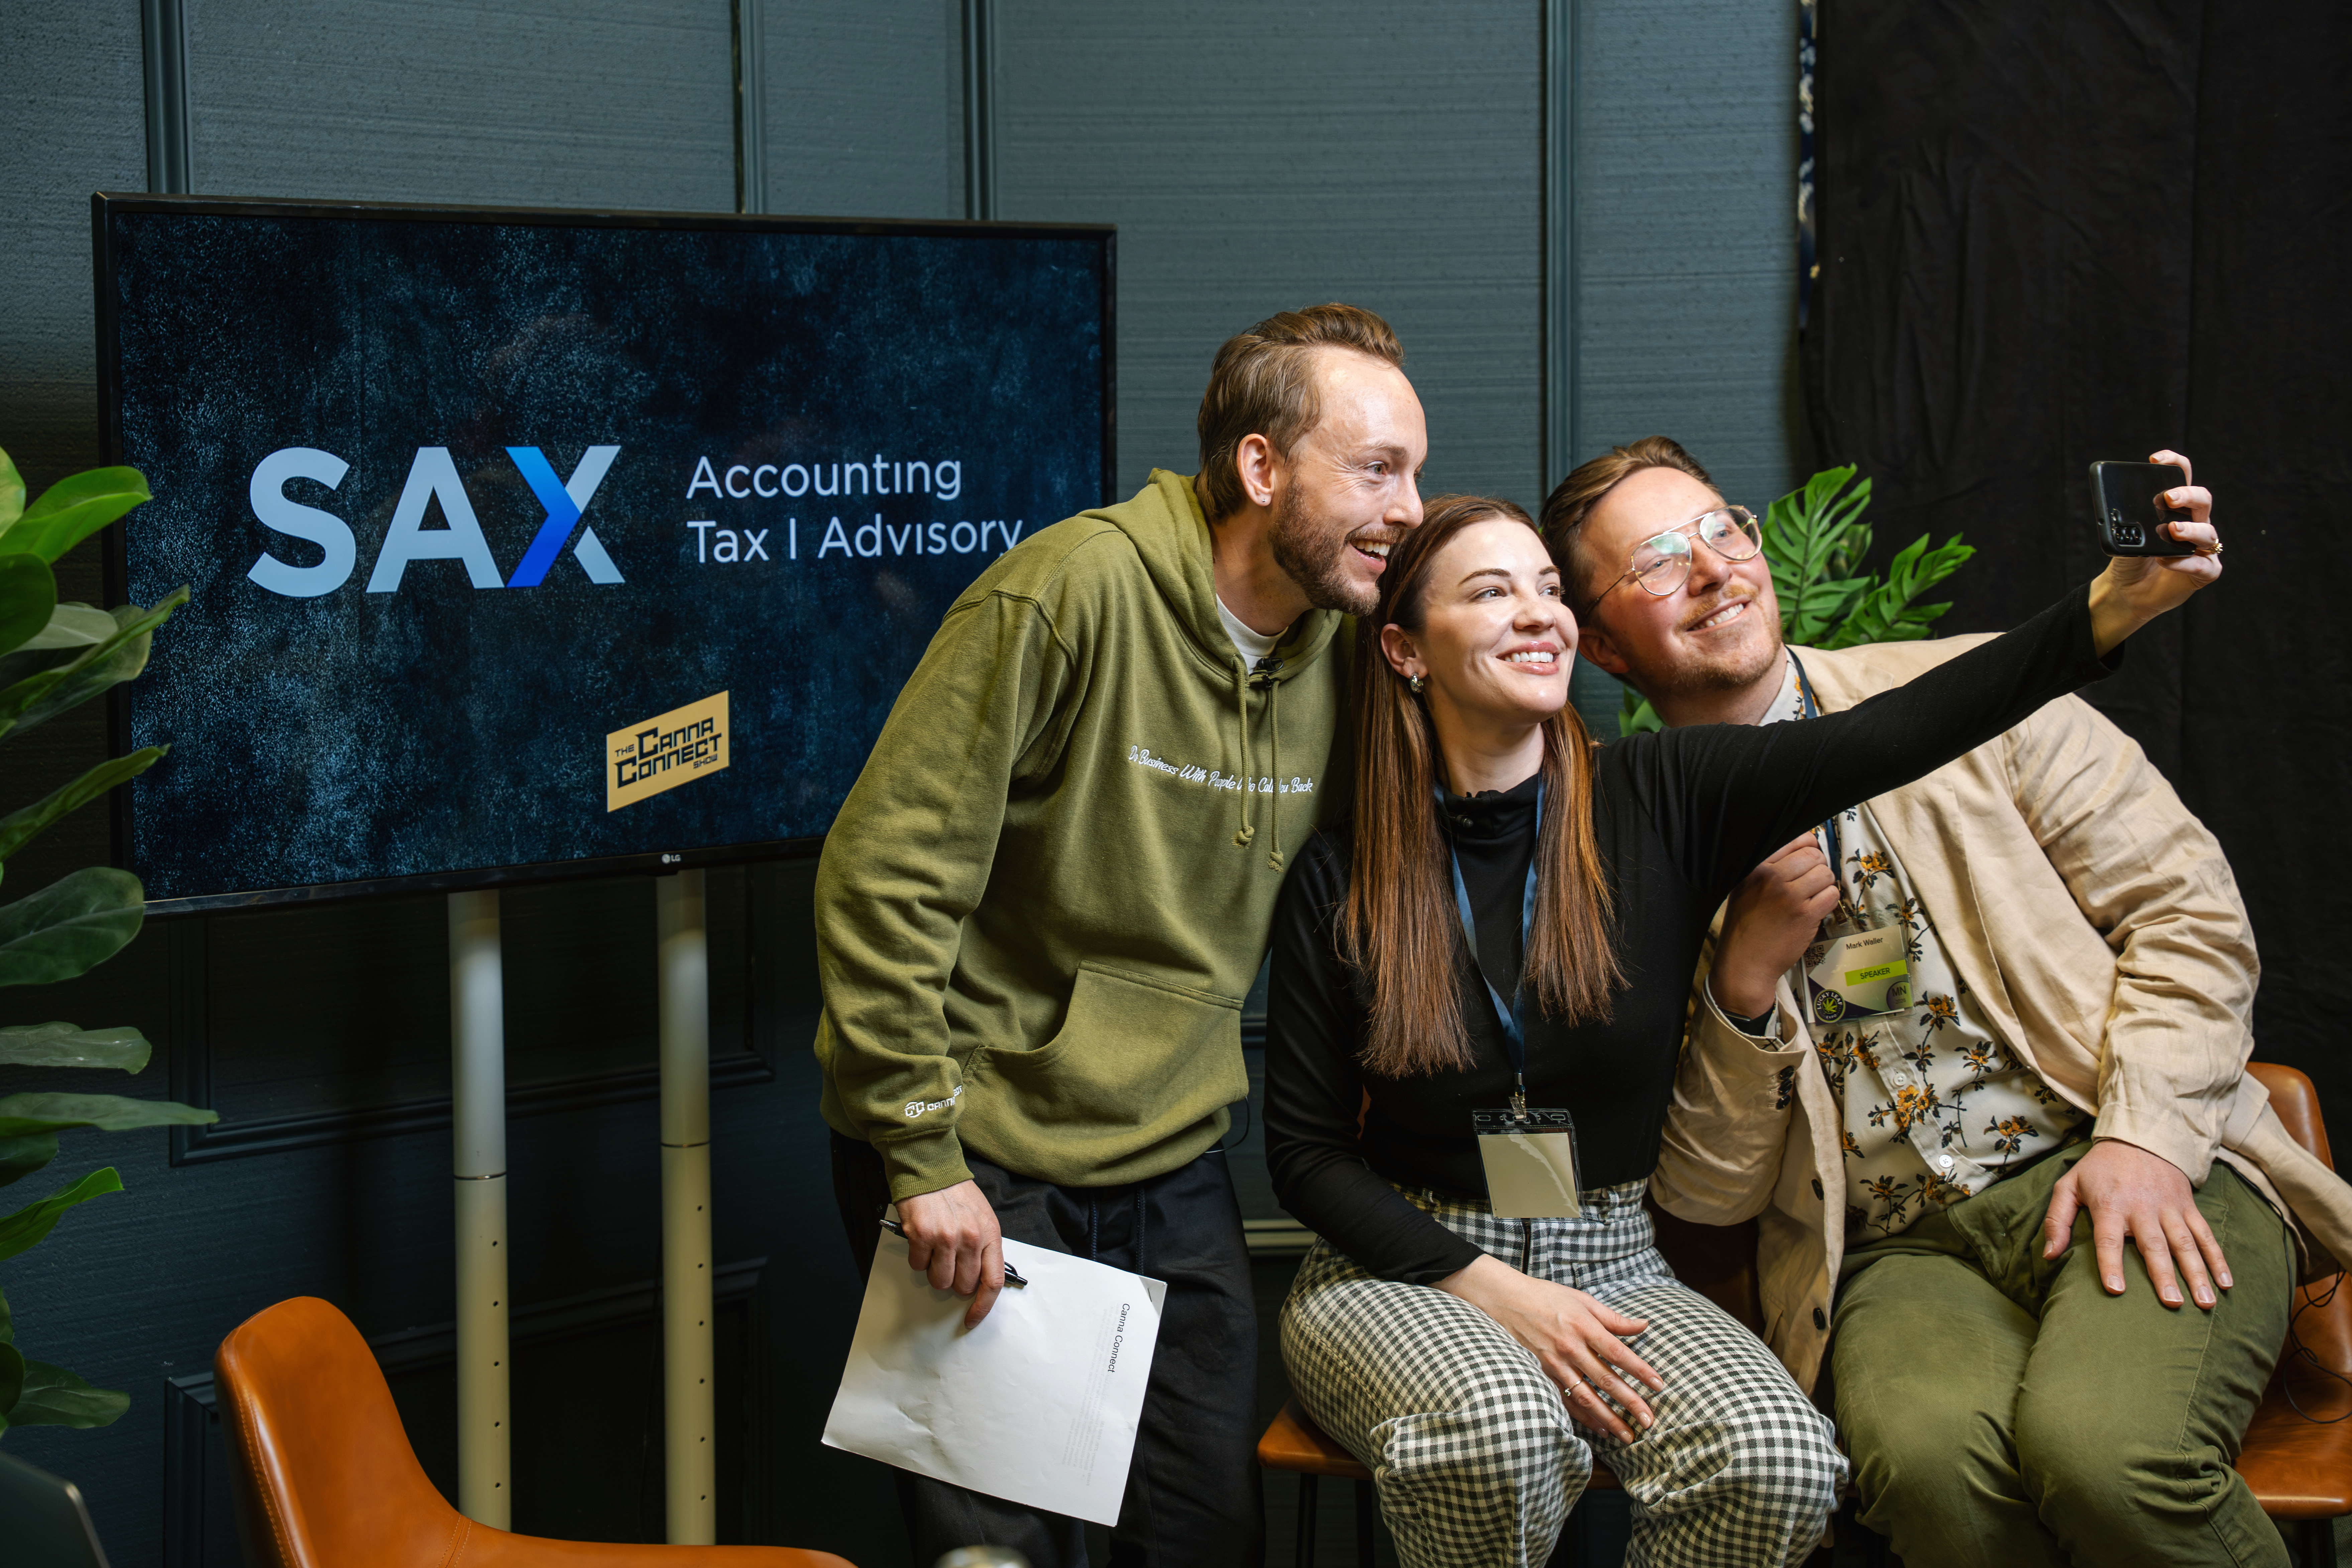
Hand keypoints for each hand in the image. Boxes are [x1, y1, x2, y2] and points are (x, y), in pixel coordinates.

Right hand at [896, 1179, 1006, 1327]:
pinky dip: (918, 1259)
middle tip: (950, 1264)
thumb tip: (981, 1280)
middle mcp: (970, 1238)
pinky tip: (922, 1240)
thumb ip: (985, 1248)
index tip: (973, 1318)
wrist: (931, 1169)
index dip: (983, 1306)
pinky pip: (918, 1266)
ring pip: (940, 1281)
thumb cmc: (957, 1194)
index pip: (993, 1282)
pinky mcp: (921, 1236)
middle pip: (963, 1286)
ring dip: (935, 1272)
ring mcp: (945, 1238)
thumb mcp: (983, 1218)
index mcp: (990, 1234)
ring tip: (936, 1250)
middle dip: (955, 1282)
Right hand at [1438, 1253, 1661, 1440]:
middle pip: (1606, 1380)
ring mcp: (1553, 1363)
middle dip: (1630, 1402)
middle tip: (1650, 1421)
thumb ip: (1613, 1318)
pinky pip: (1565, 1400)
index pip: (1618, 1352)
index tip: (1659, 1386)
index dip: (1640, 1370)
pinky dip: (1583, 1417)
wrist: (1503, 1299)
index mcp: (1583, 1325)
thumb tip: (1643, 1326)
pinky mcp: (1540, 1374)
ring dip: (1608, 1418)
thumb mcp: (1582, 1300)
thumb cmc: (1546, 1296)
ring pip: (1586, 1396)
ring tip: (1627, 1435)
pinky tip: (1599, 1428)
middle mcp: (1569, 1347)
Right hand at [1712, 835, 1839, 1017]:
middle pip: (1814, 855)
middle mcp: (1771, 877)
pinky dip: (1828, 902)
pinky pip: (1832, 895)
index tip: (1808, 860)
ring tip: (1811, 898)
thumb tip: (1805, 847)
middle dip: (1818, 868)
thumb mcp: (1744, 887)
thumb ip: (1767, 867)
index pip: (1796, 839)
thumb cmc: (1745, 926)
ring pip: (1826, 874)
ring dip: (1824, 885)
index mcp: (1755, 867)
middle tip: (1810, 883)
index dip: (1809, 848)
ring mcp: (1789, 896)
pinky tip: (1815, 910)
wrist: (1744, 963)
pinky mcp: (1805, 915)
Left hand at [2041, 1139, 2232, 1309]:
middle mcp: (2142, 1208)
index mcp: (2110, 1205)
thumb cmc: (2099, 1169)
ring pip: (2185, 1244)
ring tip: (2205, 1302)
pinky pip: (2206, 1235)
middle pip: (2154, 1246)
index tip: (2116, 1290)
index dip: (2111, 1264)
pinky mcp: (2188, 1207)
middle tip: (2172, 1304)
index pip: (2109, 1239)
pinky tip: (2225, 1282)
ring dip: (2197, 1273)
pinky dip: (2217, 1258)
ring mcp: (2169, 1208)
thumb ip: (2056, 1220)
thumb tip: (2049, 1255)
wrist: (2139, 1137)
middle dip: (2164, 1276)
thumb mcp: (2069, 1186)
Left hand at [2087, 449, 2222, 653]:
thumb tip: (2121, 510)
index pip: (2182, 477)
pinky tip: (2165, 561)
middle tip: (2168, 497)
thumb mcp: (2124, 536)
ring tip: (2171, 531)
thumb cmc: (2129, 560)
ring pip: (2208, 532)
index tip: (2155, 459)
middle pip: (2202, 499)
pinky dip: (2185, 562)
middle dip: (2188, 494)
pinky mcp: (2203, 571)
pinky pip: (2203, 564)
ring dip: (2190, 529)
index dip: (2174, 463)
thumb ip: (2127, 522)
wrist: (2125, 592)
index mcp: (2175, 509)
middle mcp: (2192, 523)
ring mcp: (2200, 547)